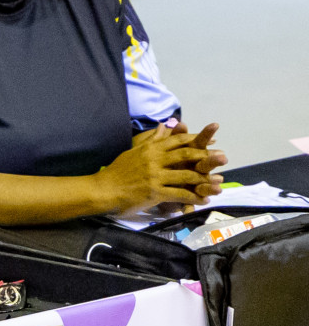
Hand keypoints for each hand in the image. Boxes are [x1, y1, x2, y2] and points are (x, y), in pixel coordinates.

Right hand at [97, 125, 223, 214]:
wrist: (103, 190)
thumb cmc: (117, 172)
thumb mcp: (133, 152)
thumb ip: (151, 140)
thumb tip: (163, 126)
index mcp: (150, 149)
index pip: (177, 141)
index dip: (196, 140)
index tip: (211, 140)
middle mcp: (154, 160)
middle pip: (185, 155)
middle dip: (206, 156)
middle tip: (222, 158)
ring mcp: (155, 176)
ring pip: (186, 176)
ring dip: (204, 180)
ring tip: (218, 183)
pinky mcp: (155, 192)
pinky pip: (179, 194)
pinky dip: (193, 197)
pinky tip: (203, 200)